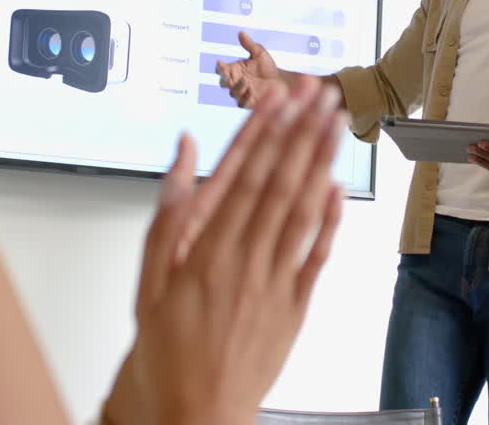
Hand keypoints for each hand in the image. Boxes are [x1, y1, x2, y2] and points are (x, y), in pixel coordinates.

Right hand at [103, 77, 344, 424]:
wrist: (196, 411)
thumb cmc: (169, 349)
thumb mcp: (150, 279)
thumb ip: (168, 214)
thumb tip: (179, 158)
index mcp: (208, 251)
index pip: (245, 178)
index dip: (267, 134)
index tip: (281, 99)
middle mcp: (246, 261)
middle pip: (280, 185)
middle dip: (301, 133)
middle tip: (320, 94)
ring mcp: (275, 283)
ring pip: (302, 211)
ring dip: (321, 163)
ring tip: (336, 125)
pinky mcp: (295, 306)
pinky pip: (317, 257)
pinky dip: (330, 222)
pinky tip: (339, 189)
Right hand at [215, 31, 283, 108]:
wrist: (282, 81)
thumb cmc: (268, 67)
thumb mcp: (259, 53)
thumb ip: (249, 44)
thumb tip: (241, 32)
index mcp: (234, 70)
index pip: (221, 70)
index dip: (219, 67)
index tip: (220, 62)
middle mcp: (235, 82)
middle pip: (223, 82)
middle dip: (224, 78)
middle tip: (227, 74)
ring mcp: (241, 93)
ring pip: (232, 93)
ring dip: (237, 87)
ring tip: (245, 81)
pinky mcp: (249, 102)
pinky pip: (242, 103)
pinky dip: (244, 99)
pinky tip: (251, 92)